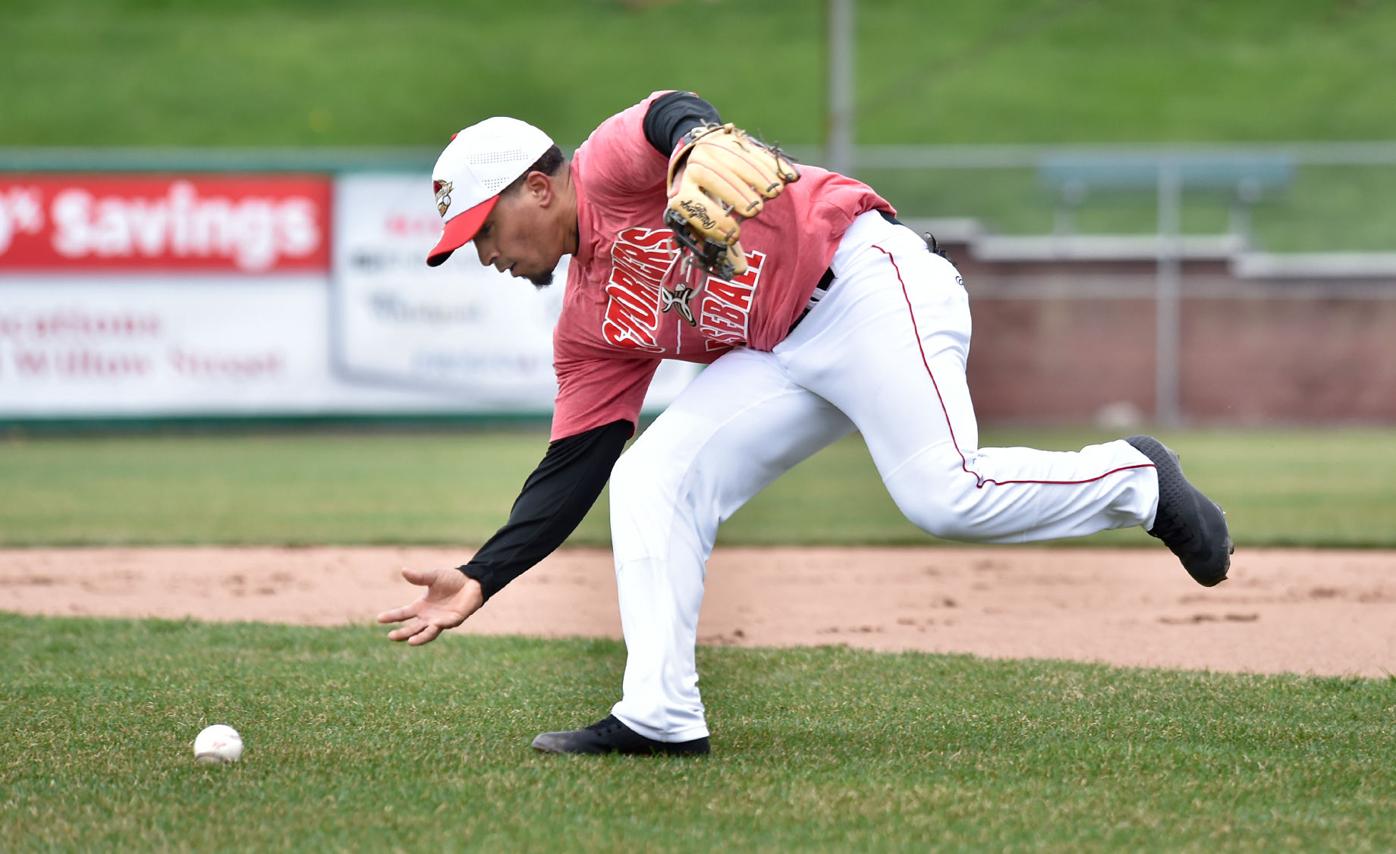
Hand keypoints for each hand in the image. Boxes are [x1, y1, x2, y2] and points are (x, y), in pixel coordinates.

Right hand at [376, 567, 484, 645]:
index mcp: (421, 606)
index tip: (379, 619)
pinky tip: (433, 626)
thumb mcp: (433, 576)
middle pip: (413, 628)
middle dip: (402, 633)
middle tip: (390, 636)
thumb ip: (419, 577)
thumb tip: (403, 570)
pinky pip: (445, 625)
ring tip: (409, 641)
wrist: (472, 581)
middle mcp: (429, 616)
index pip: (404, 613)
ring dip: (419, 637)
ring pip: (428, 632)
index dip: (392, 616)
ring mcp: (441, 620)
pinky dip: (438, 626)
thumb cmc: (451, 580)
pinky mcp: (454, 620)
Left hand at [664, 123, 798, 278]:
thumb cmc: (702, 200)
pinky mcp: (729, 138)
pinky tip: (787, 177)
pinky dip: (770, 163)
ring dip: (757, 178)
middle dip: (736, 196)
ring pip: (734, 161)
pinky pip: (751, 149)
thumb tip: (739, 272)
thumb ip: (722, 245)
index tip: (735, 235)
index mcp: (681, 192)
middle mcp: (693, 168)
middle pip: (715, 180)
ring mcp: (711, 149)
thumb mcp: (705, 221)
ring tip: (775, 193)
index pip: (694, 207)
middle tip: (755, 210)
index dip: (714, 223)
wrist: (692, 155)